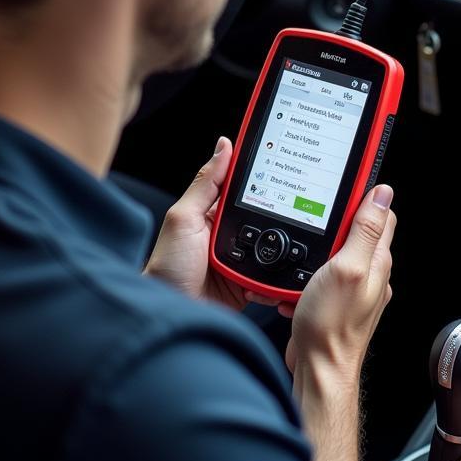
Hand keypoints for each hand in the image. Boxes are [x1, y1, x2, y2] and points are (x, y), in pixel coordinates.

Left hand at [144, 137, 278, 311]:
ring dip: (278, 248)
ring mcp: (241, 259)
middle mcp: (229, 234)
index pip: (243, 187)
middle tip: (293, 211)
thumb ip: (205, 184)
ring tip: (275, 251)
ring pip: (274, 245)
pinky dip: (276, 276)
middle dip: (279, 215)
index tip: (285, 159)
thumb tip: (224, 146)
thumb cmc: (167, 268)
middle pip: (266, 215)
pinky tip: (270, 276)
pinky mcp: (249, 283)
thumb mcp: (184, 218)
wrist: (172, 314)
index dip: (262, 175)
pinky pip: (273, 275)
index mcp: (213, 213)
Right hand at [285, 184, 395, 380]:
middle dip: (333, 224)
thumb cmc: (332, 327)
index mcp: (376, 261)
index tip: (345, 184)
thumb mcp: (347, 267)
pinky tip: (294, 282)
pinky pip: (318, 276)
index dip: (365, 195)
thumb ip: (365, 230)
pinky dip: (304, 275)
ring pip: (334, 254)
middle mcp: (368, 274)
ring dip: (315, 251)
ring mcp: (351, 289)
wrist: (317, 371)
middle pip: (355, 231)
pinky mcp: (332, 302)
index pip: (381, 214)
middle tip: (312, 222)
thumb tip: (382, 193)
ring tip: (301, 257)